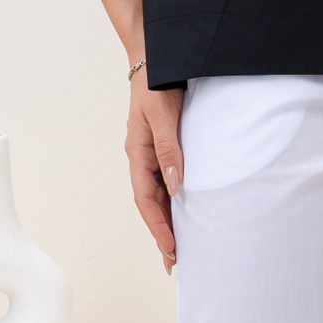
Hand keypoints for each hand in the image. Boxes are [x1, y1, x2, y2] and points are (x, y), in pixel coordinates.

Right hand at [127, 71, 186, 272]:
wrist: (156, 60)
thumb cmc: (157, 85)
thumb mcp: (162, 116)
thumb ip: (169, 148)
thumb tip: (175, 184)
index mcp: (138, 154)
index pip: (146, 200)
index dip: (158, 227)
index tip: (171, 249)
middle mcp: (142, 159)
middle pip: (151, 204)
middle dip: (162, 233)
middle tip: (175, 262)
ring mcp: (151, 155)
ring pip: (158, 196)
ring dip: (168, 221)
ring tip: (179, 248)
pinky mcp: (162, 149)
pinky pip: (166, 182)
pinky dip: (174, 201)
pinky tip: (184, 213)